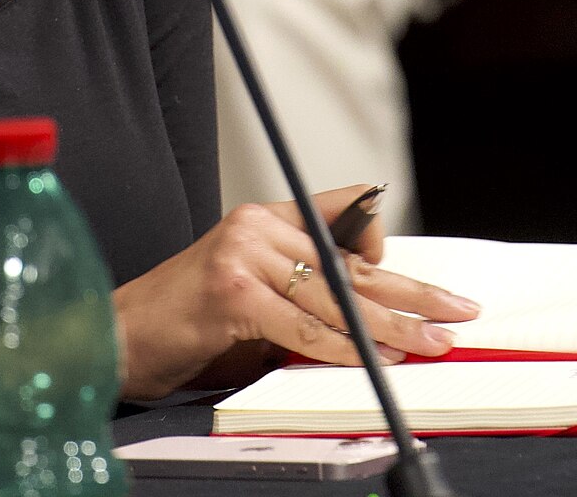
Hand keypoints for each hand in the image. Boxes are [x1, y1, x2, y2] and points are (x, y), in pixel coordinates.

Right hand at [113, 185, 481, 400]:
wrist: (119, 336)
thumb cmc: (186, 327)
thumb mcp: (252, 303)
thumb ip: (300, 302)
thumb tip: (367, 326)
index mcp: (261, 220)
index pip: (340, 219)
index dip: (384, 249)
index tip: (424, 284)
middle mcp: (256, 226)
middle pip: (350, 261)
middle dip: (411, 292)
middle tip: (457, 310)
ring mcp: (243, 254)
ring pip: (336, 296)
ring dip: (392, 326)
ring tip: (432, 341)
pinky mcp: (233, 290)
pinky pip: (304, 327)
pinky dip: (345, 348)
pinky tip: (379, 357)